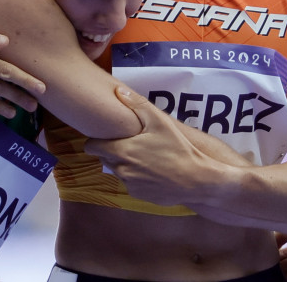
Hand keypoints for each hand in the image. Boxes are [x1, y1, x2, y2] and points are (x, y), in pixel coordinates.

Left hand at [84, 87, 217, 205]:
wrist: (196, 180)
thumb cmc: (177, 148)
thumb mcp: (159, 121)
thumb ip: (136, 104)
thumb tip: (117, 91)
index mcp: (121, 151)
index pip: (91, 147)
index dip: (95, 140)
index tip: (106, 135)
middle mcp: (120, 170)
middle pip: (104, 158)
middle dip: (113, 150)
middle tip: (131, 142)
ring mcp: (129, 185)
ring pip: (118, 171)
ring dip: (125, 163)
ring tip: (145, 155)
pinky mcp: (139, 195)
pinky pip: (131, 183)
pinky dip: (137, 176)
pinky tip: (153, 169)